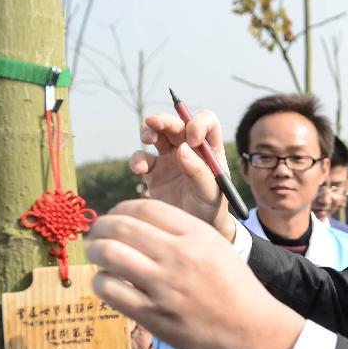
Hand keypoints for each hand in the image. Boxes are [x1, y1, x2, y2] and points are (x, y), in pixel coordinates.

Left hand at [85, 199, 304, 348]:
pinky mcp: (153, 315)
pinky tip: (108, 283)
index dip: (120, 210)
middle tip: (97, 236)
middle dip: (100, 228)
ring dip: (95, 252)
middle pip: (120, 226)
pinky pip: (109, 289)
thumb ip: (183, 232)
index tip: (116, 219)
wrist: (252, 331)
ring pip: (108, 253)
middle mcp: (179, 256)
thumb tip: (137, 223)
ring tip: (98, 257)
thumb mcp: (217, 247)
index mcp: (197, 235)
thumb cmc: (235, 288)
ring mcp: (165, 286)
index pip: (144, 207)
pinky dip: (101, 282)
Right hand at [133, 110, 235, 240]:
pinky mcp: (153, 172)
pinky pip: (141, 158)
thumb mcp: (210, 193)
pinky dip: (137, 159)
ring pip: (156, 134)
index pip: (207, 122)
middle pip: (176, 123)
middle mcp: (189, 149)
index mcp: (210, 149)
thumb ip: (199, 172)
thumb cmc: (210, 209)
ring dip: (148, 131)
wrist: (194, 229)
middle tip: (154, 123)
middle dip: (165, 120)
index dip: (198, 123)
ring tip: (146, 140)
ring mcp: (169, 159)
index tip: (192, 139)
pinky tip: (140, 169)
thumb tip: (182, 149)